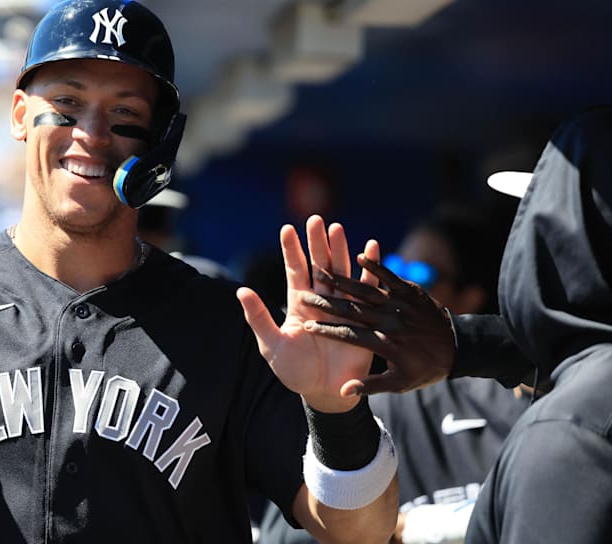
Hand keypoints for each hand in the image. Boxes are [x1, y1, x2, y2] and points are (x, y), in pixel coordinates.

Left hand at [237, 215, 380, 412]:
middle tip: (316, 219)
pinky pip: (367, 290)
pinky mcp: (362, 317)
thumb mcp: (271, 345)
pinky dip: (369, 271)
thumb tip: (241, 290)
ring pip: (341, 273)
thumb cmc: (294, 371)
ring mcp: (341, 307)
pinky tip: (371, 249)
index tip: (287, 229)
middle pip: (319, 265)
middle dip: (317, 243)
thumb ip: (259, 317)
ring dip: (340, 251)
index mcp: (298, 304)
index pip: (294, 271)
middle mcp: (320, 301)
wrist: (323, 392)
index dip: (291, 250)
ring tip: (338, 228)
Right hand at [298, 252, 454, 394]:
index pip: (349, 335)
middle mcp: (391, 322)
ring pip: (366, 290)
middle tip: (304, 295)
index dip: (326, 330)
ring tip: (321, 270)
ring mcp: (401, 305)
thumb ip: (370, 385)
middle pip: (352, 310)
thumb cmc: (424, 369)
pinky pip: (390, 277)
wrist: (459, 350)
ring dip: (342, 280)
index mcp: (385, 344)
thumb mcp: (399, 384)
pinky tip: (359, 256)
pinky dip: (375, 266)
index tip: (306, 326)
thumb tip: (343, 390)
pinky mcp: (411, 292)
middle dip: (326, 302)